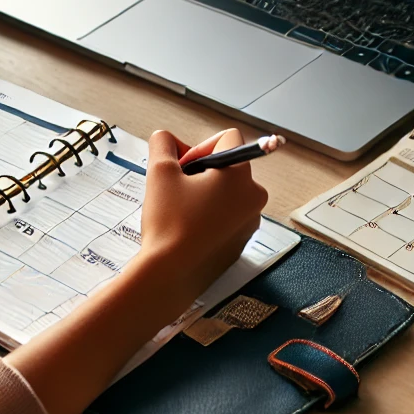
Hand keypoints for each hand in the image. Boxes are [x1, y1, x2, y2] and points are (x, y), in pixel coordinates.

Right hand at [138, 128, 267, 307]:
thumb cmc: (168, 222)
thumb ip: (163, 144)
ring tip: (179, 210)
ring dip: (204, 192)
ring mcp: (251, 221)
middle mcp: (254, 197)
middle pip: (228, 165)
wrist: (170, 275)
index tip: (180, 168)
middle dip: (200, 170)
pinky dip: (210, 214)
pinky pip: (228, 215)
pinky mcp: (242, 241)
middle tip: (175, 188)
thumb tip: (166, 139)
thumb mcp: (159, 173)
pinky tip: (187, 228)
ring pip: (228, 191)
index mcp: (240, 175)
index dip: (199, 146)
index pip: (227, 139)